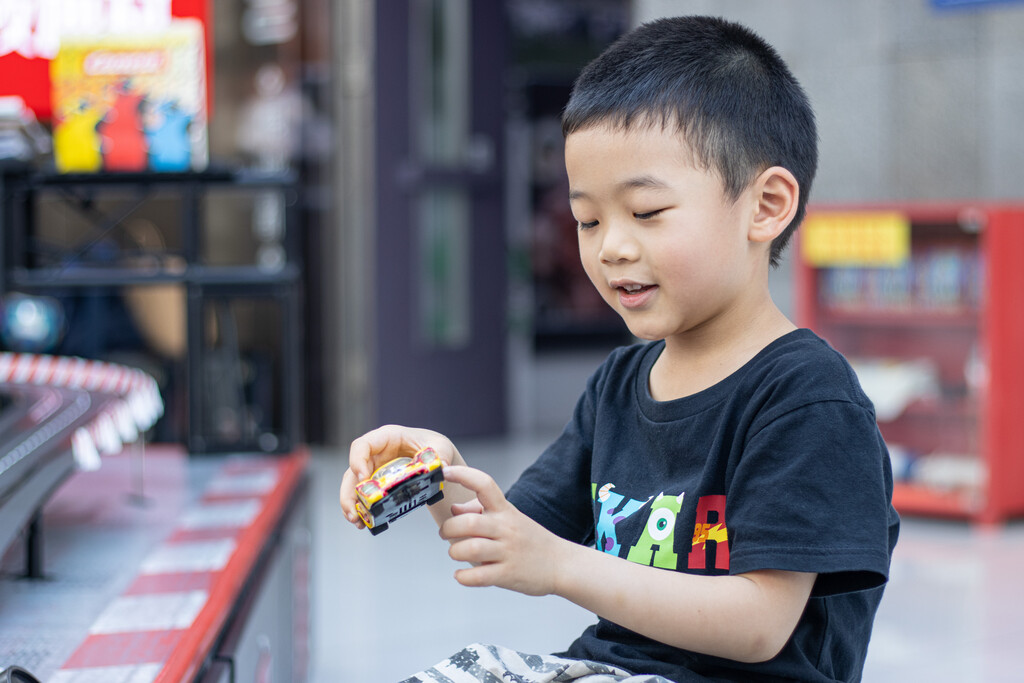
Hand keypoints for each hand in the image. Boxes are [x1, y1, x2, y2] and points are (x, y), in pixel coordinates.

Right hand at [339, 424, 462, 527]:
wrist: (434, 455)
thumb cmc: (433, 445)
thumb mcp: (439, 446)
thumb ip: (441, 455)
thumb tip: (443, 468)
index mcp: (386, 438)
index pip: (362, 445)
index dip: (358, 460)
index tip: (362, 478)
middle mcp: (375, 454)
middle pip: (352, 471)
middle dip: (349, 492)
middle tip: (353, 512)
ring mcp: (373, 469)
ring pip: (353, 486)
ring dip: (351, 505)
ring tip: (357, 522)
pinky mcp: (376, 484)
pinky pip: (363, 496)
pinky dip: (362, 510)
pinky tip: (365, 523)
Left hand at [439, 465, 566, 596]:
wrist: (562, 564)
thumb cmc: (530, 540)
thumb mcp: (510, 518)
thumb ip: (482, 512)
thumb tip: (454, 509)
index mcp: (506, 510)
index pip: (484, 485)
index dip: (463, 475)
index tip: (445, 472)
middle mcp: (506, 528)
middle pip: (468, 522)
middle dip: (448, 528)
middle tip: (445, 534)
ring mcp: (508, 552)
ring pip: (470, 548)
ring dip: (454, 552)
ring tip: (456, 554)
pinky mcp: (507, 575)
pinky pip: (477, 576)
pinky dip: (463, 577)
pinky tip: (462, 575)